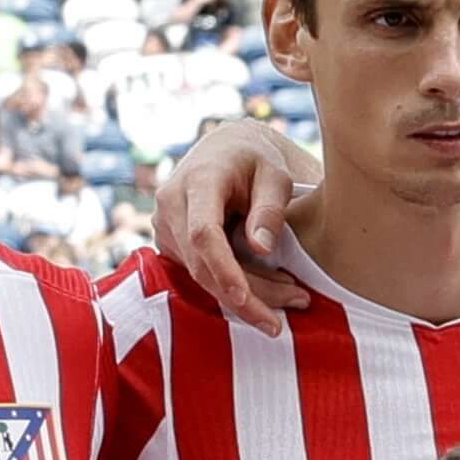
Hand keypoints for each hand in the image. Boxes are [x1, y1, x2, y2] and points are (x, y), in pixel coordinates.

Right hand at [149, 120, 316, 335]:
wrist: (227, 150)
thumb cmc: (255, 160)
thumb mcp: (275, 176)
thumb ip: (270, 209)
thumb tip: (261, 249)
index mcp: (198, 181)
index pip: (203, 232)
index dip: (222, 268)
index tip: (244, 296)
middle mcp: (171, 205)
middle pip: (201, 265)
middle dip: (245, 297)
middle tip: (293, 309)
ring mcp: (166, 228)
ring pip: (201, 277)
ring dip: (245, 298)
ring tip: (293, 298)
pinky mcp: (171, 245)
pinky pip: (200, 276)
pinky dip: (232, 289)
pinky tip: (267, 294)